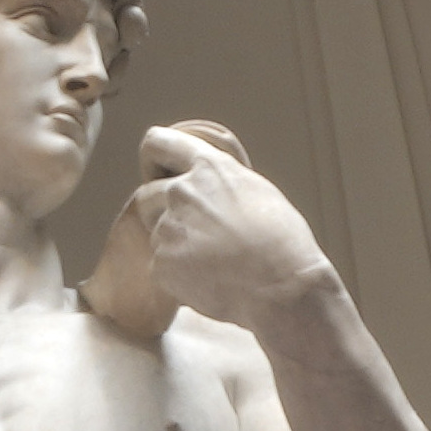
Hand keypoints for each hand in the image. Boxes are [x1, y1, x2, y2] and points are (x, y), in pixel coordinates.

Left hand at [107, 122, 336, 326]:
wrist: (282, 287)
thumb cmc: (283, 242)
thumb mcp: (257, 191)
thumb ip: (221, 182)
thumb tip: (209, 185)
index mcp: (208, 167)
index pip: (157, 143)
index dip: (154, 161)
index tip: (161, 176)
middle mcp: (182, 192)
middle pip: (147, 196)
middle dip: (159, 212)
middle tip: (191, 233)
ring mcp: (169, 229)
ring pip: (157, 235)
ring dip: (175, 247)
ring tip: (213, 263)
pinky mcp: (162, 264)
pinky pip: (162, 267)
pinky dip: (179, 276)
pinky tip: (210, 281)